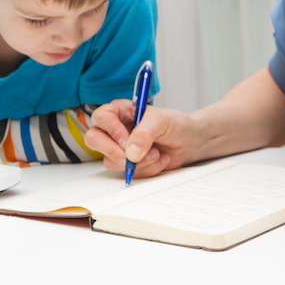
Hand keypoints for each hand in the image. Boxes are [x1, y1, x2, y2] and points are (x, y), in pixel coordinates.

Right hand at [85, 101, 199, 178]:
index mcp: (121, 111)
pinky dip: (146, 170)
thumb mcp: (162, 121)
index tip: (126, 140)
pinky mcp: (128, 164)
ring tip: (158, 154)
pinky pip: (126, 173)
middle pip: (94, 139)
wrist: (190, 142)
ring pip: (110, 160)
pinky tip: (160, 160)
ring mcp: (120, 148)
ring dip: (137, 162)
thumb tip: (130, 153)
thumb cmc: (175, 125)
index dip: (111, 130)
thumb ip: (144, 134)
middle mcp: (116, 129)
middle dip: (113, 151)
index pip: (101, 117)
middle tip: (131, 158)